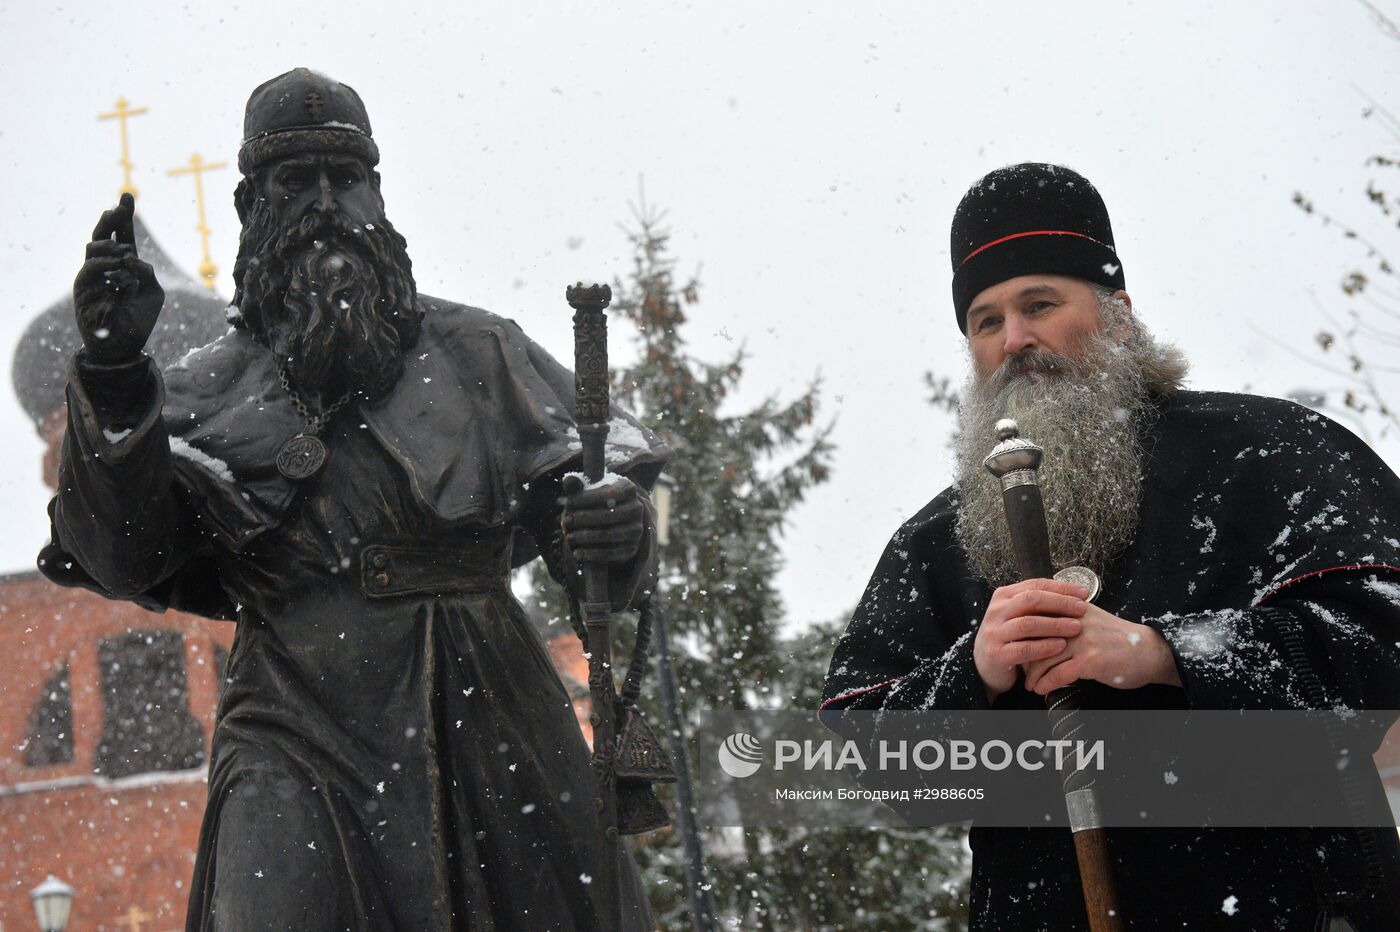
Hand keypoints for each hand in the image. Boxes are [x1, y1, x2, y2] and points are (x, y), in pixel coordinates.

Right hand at [72, 193, 163, 364]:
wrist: (124, 344)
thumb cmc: (140, 319)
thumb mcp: (154, 293)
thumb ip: (146, 272)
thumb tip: (129, 255)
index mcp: (126, 265)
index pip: (123, 236)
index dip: (124, 218)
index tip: (127, 196)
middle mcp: (107, 267)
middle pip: (102, 236)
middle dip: (110, 220)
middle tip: (118, 209)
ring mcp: (92, 276)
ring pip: (92, 247)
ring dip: (110, 245)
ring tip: (125, 252)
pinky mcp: (83, 288)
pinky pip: (90, 269)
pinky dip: (105, 264)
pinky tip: (118, 264)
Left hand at [560, 474, 645, 567]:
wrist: (620, 521)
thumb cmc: (601, 501)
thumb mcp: (595, 489)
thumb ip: (580, 485)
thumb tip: (568, 481)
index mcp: (629, 489)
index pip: (607, 494)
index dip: (585, 499)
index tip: (566, 503)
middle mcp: (637, 509)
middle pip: (608, 515)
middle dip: (584, 519)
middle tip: (565, 521)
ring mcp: (636, 530)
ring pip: (609, 535)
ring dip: (586, 537)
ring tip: (569, 537)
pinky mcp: (632, 548)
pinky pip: (611, 554)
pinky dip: (592, 555)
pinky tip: (577, 553)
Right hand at [974, 578, 1087, 700]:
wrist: (985, 665)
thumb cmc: (1010, 638)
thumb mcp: (1019, 616)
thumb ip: (1038, 606)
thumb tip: (1075, 596)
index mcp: (1003, 596)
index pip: (1035, 585)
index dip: (1061, 588)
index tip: (1084, 593)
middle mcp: (996, 611)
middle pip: (1031, 600)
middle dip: (1060, 603)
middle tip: (1081, 608)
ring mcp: (994, 633)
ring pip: (1028, 624)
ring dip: (1055, 625)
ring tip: (1076, 627)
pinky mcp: (996, 654)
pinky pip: (1024, 649)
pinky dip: (1045, 647)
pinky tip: (1061, 646)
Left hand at [1022, 604, 1182, 695]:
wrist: (1149, 652)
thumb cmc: (1118, 639)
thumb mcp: (1091, 620)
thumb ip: (1067, 620)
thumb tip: (1039, 628)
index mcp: (1072, 609)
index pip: (1037, 617)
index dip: (1023, 635)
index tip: (1017, 647)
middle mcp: (1074, 622)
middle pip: (1035, 638)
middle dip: (1024, 656)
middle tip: (1019, 669)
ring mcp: (1082, 641)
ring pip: (1043, 658)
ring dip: (1032, 675)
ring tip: (1029, 684)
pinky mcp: (1089, 661)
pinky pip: (1058, 674)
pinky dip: (1046, 684)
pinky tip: (1042, 689)